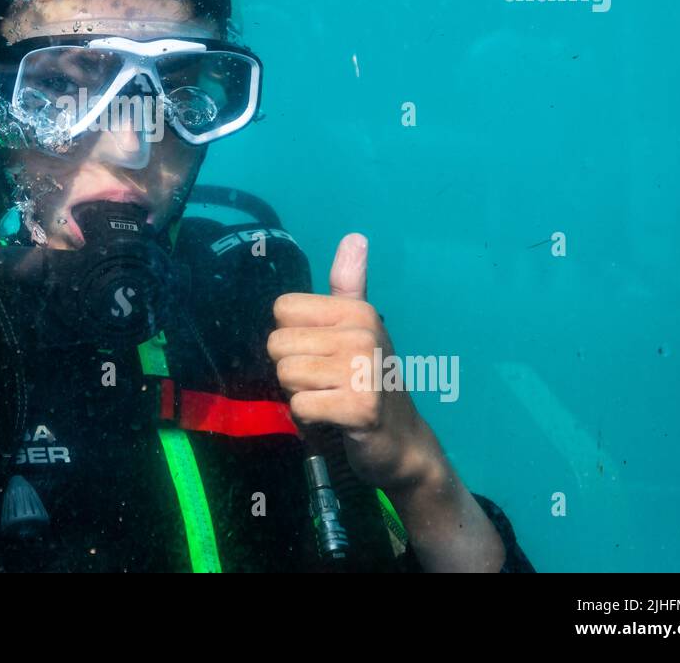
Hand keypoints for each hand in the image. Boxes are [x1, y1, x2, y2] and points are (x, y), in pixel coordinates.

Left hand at [267, 233, 437, 492]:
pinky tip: (334, 420)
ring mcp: (362, 369)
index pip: (282, 309)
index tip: (321, 354)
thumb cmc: (368, 382)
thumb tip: (355, 236)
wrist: (402, 442)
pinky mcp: (359, 407)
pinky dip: (309, 419)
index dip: (292, 337)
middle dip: (293, 371)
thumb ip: (349, 285)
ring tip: (330, 399)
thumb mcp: (358, 328)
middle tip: (326, 383)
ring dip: (300, 395)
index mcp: (357, 310)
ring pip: (286, 375)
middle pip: (278, 345)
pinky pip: (299, 405)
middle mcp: (362, 333)